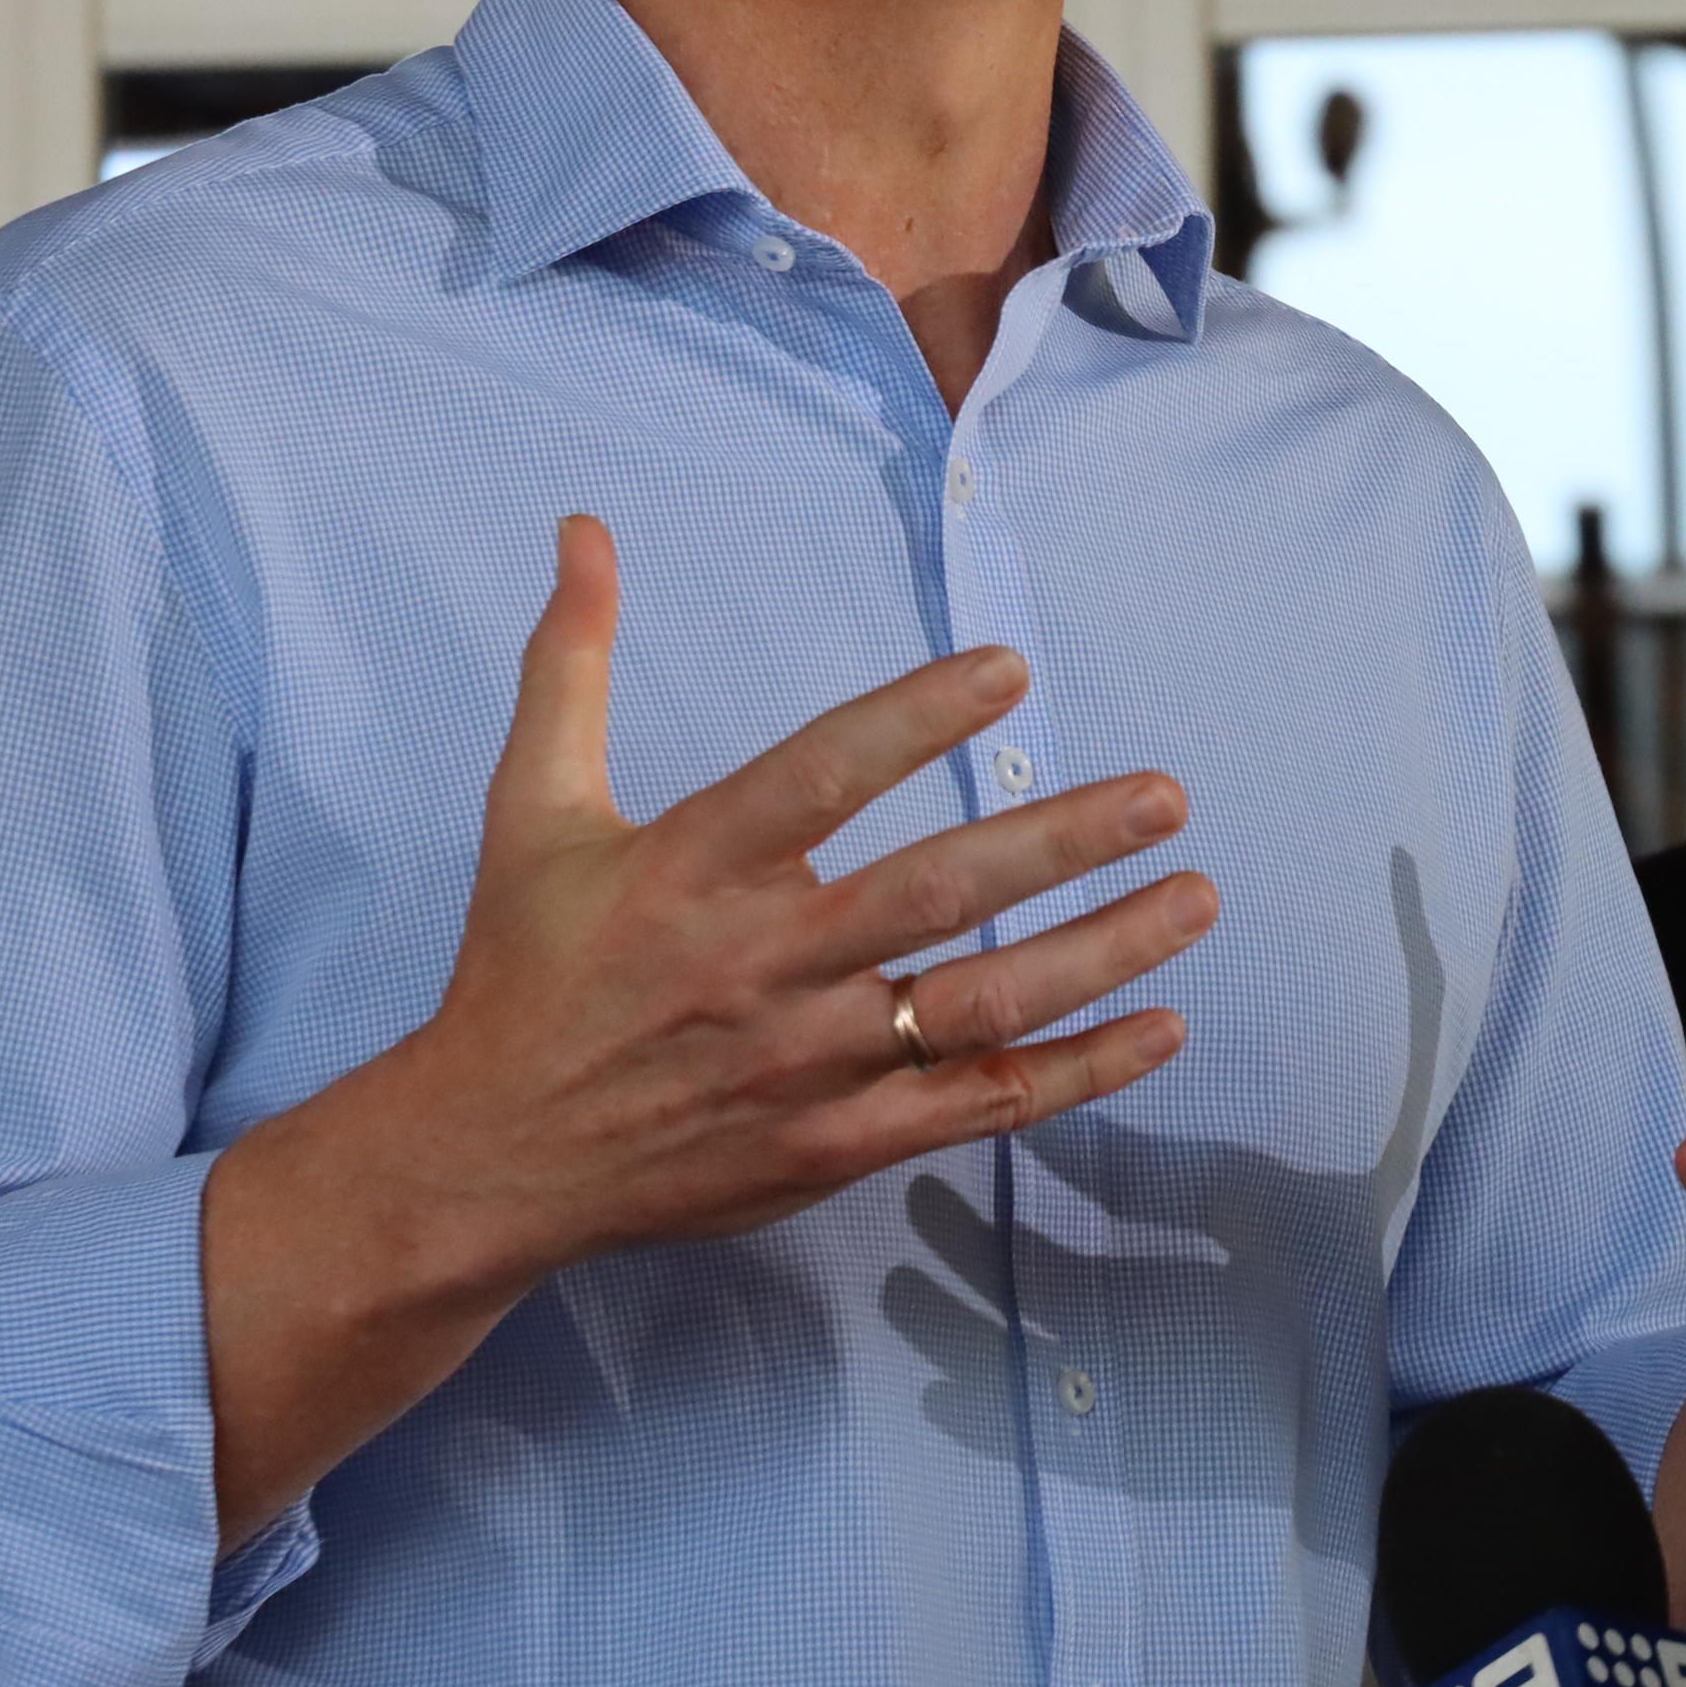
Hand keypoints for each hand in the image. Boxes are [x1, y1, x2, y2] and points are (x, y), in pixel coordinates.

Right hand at [276, 515, 1217, 1289]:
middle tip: (1167, 796)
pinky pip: (979, 1103)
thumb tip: (584, 530)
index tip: (1012, 666)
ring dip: (1101, 951)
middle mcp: (763, 961)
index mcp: (694, 867)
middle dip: (1064, 841)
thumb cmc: (522, 970)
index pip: (822, 777)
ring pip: (981, 1002)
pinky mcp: (837, 1142)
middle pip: (936, 893)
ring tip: (1195, 898)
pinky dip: (1078, 1071)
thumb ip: (572, 665)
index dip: (915, 718)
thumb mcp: (531, 808)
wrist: (490, 1156)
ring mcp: (809, 1061)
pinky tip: (1161, 1029)